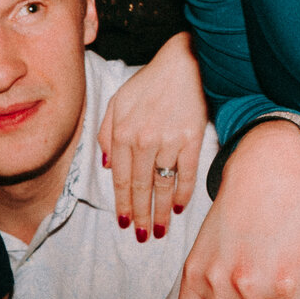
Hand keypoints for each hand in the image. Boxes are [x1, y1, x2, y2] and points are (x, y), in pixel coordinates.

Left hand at [98, 30, 207, 239]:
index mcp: (123, 132)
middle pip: (140, 188)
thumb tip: (108, 167)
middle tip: (141, 236)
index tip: (123, 222)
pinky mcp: (192, 139)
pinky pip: (186, 173)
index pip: (121, 179)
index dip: (122, 204)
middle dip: (139, 216)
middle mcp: (144, 140)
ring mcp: (169, 141)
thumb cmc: (150, 81)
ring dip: (160, 212)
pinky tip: (178, 207)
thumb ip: (107, 133)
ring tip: (159, 231)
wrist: (186, 62)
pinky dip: (182, 193)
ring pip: (162, 185)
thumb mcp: (117, 101)